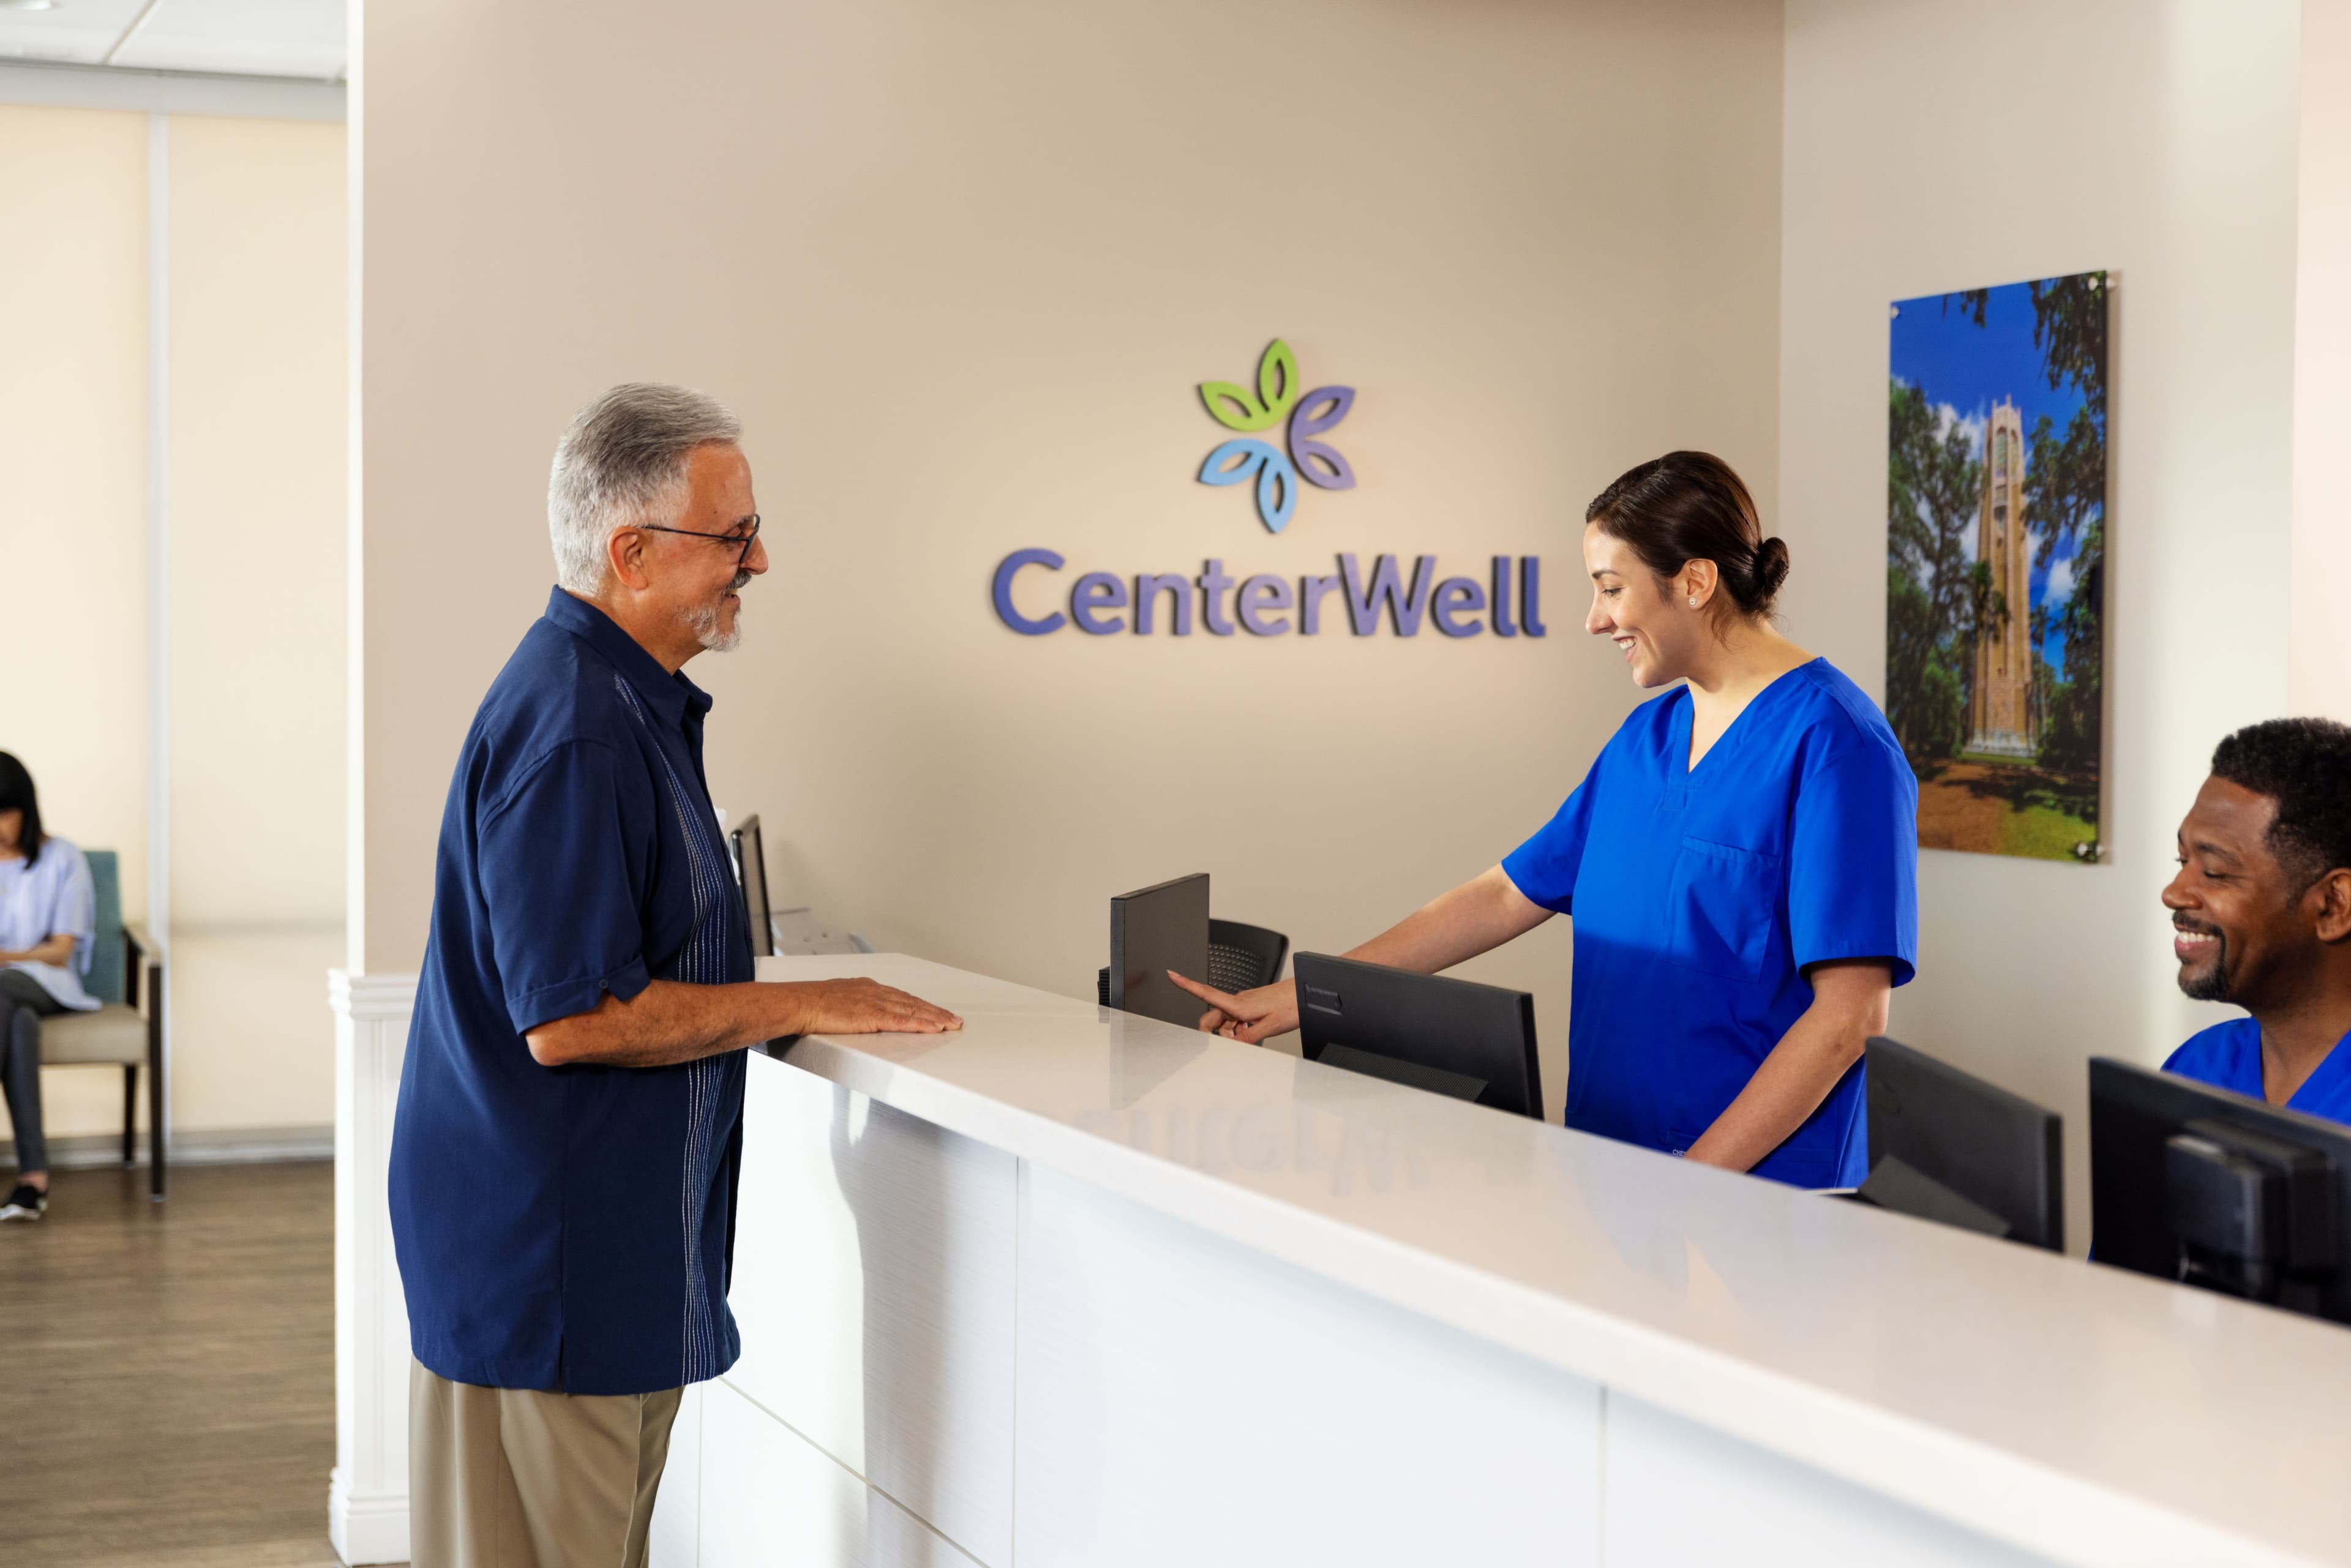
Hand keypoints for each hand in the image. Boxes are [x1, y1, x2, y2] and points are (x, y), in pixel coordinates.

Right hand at [795, 978, 962, 1035]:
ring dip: (935, 1017)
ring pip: (913, 1010)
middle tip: (954, 1019)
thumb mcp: (836, 999)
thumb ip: (852, 1005)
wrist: (798, 1002)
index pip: (901, 997)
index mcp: (866, 988)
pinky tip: (935, 1028)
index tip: (935, 1011)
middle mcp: (875, 991)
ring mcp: (876, 1002)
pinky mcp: (873, 1015)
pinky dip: (922, 1024)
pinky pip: (903, 1020)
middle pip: (913, 1002)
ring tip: (952, 1024)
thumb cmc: (810, 1003)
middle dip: (935, 1011)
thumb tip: (855, 1012)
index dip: (920, 1005)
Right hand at [1165, 972, 1297, 1044]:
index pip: (1206, 993)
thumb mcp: (1269, 1028)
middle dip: (1212, 1031)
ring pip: (1225, 1019)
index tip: (1171, 974)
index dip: (1186, 984)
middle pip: (1212, 1015)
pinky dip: (1237, 1028)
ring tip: (1245, 1039)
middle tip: (1224, 1044)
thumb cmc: (1291, 1005)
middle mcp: (1239, 1000)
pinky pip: (1236, 1018)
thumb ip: (1248, 1037)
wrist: (1305, 994)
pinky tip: (1250, 1032)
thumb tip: (1231, 1045)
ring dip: (1228, 1032)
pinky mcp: (1251, 1004)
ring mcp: (1245, 1002)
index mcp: (1239, 1004)